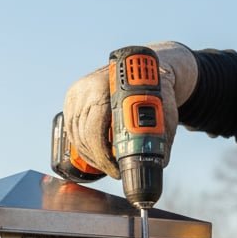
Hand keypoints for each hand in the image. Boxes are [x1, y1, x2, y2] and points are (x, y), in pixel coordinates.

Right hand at [62, 42, 198, 178]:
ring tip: (108, 165)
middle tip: (115, 171)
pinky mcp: (71, 101)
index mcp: (106, 87)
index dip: (104, 155)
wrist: (144, 67)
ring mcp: (76, 94)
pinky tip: (96, 154)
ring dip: (90, 156)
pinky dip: (83, 146)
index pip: (95, 130)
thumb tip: (159, 163)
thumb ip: (162, 136)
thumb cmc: (156, 90)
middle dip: (99, 159)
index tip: (117, 168)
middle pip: (84, 136)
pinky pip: (72, 132)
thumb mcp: (165, 110)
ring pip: (76, 136)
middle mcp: (86, 88)